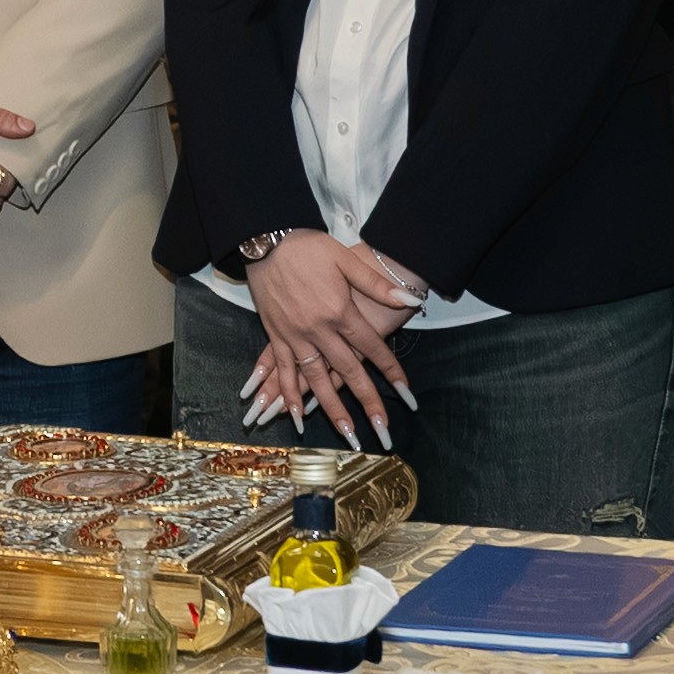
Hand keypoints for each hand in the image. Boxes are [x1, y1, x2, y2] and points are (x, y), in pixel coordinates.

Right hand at [244, 228, 422, 445]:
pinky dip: (289, 395)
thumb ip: (376, 284)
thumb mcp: (346, 260)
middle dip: (367, 402)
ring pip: (315, 380)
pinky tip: (297, 416)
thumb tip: (407, 299)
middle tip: (382, 429)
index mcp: (338, 311)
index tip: (407, 394)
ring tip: (347, 433)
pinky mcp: (276, 335)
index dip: (392, 371)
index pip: (372, 348)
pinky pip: (284, 371)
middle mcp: (317, 329)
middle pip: (348, 372)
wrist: (266, 240)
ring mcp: (294, 336)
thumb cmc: (308, 247)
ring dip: (331, 409)